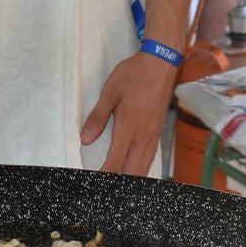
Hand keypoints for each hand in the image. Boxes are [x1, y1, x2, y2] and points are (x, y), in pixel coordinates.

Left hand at [82, 50, 176, 175]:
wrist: (161, 63)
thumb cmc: (134, 75)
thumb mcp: (110, 93)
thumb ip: (97, 118)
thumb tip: (85, 139)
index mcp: (129, 127)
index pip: (115, 161)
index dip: (105, 175)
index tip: (95, 181)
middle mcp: (143, 135)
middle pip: (133, 171)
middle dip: (120, 180)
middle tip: (107, 183)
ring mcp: (154, 133)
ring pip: (145, 165)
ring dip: (133, 175)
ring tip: (120, 180)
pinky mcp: (159, 129)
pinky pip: (151, 155)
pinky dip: (143, 166)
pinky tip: (136, 166)